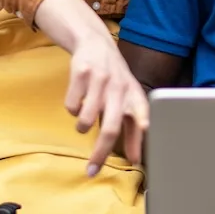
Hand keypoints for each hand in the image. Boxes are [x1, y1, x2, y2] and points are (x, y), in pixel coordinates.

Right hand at [64, 33, 149, 175]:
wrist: (95, 43)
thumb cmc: (115, 80)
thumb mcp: (128, 100)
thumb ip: (134, 130)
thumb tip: (137, 159)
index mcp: (134, 95)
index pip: (142, 112)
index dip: (143, 125)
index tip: (140, 144)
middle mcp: (120, 87)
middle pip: (111, 127)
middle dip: (100, 153)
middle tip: (92, 169)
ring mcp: (100, 79)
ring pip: (86, 119)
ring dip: (82, 126)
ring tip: (84, 119)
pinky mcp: (81, 72)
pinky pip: (71, 106)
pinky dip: (72, 109)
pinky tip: (78, 99)